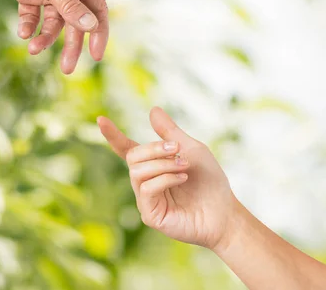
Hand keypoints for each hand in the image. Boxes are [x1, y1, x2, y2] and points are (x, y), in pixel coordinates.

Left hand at [0, 0, 108, 73]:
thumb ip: (70, 7)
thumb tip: (91, 28)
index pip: (97, 10)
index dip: (98, 34)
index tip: (95, 56)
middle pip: (74, 22)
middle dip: (70, 45)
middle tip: (67, 69)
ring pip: (52, 23)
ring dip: (44, 37)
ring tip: (32, 49)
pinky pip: (33, 18)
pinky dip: (29, 26)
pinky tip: (22, 32)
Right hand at [97, 107, 237, 250]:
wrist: (225, 211)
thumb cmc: (209, 181)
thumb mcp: (191, 149)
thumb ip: (170, 133)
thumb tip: (152, 110)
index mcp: (152, 166)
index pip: (126, 150)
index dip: (113, 136)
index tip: (100, 119)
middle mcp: (145, 183)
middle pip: (133, 157)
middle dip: (154, 149)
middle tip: (177, 149)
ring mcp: (146, 200)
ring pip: (138, 173)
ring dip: (163, 164)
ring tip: (185, 167)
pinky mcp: (150, 215)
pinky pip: (146, 189)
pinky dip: (165, 179)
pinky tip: (182, 178)